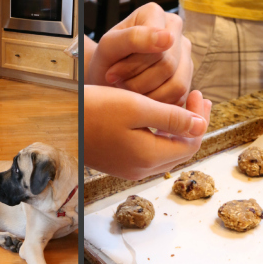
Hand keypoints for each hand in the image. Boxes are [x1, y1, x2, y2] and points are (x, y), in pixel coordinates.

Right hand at [84, 84, 212, 179]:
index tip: (199, 94)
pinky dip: (162, 136)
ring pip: (167, 153)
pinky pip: (151, 153)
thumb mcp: (136, 107)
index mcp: (149, 156)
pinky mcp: (120, 164)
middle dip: (194, 126)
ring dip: (179, 131)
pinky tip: (160, 118)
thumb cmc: (95, 111)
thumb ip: (171, 118)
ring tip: (183, 106)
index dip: (201, 119)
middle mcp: (142, 169)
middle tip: (198, 99)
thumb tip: (201, 125)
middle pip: (182, 151)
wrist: (61, 124)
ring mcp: (130, 169)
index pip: (191, 143)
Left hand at [87, 3, 192, 105]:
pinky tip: (141, 98)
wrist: (105, 76)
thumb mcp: (109, 47)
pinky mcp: (187, 76)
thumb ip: (134, 38)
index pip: (156, 47)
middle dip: (138, 83)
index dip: (133, 67)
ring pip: (177, 84)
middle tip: (119, 84)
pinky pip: (180, 97)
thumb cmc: (106, 60)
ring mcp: (185, 53)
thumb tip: (168, 38)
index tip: (112, 73)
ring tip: (130, 90)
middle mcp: (175, 30)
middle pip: (168, 66)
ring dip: (148, 95)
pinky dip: (158, 103)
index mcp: (155, 14)